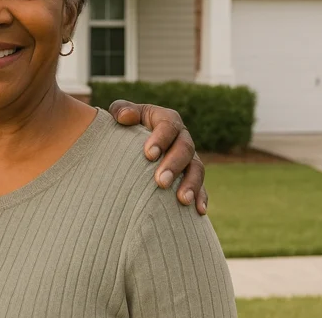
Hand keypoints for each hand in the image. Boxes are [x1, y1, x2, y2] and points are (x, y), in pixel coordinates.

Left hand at [108, 100, 208, 214]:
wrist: (130, 145)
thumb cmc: (124, 127)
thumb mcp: (120, 114)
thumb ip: (121, 111)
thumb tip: (124, 117)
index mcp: (167, 119)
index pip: (168, 125)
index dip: (161, 139)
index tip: (148, 155)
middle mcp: (182, 137)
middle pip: (185, 148)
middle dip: (174, 165)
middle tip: (161, 181)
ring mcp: (189, 158)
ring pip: (197, 168)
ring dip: (191, 184)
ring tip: (182, 200)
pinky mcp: (191, 177)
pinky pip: (201, 187)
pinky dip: (201, 197)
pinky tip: (199, 210)